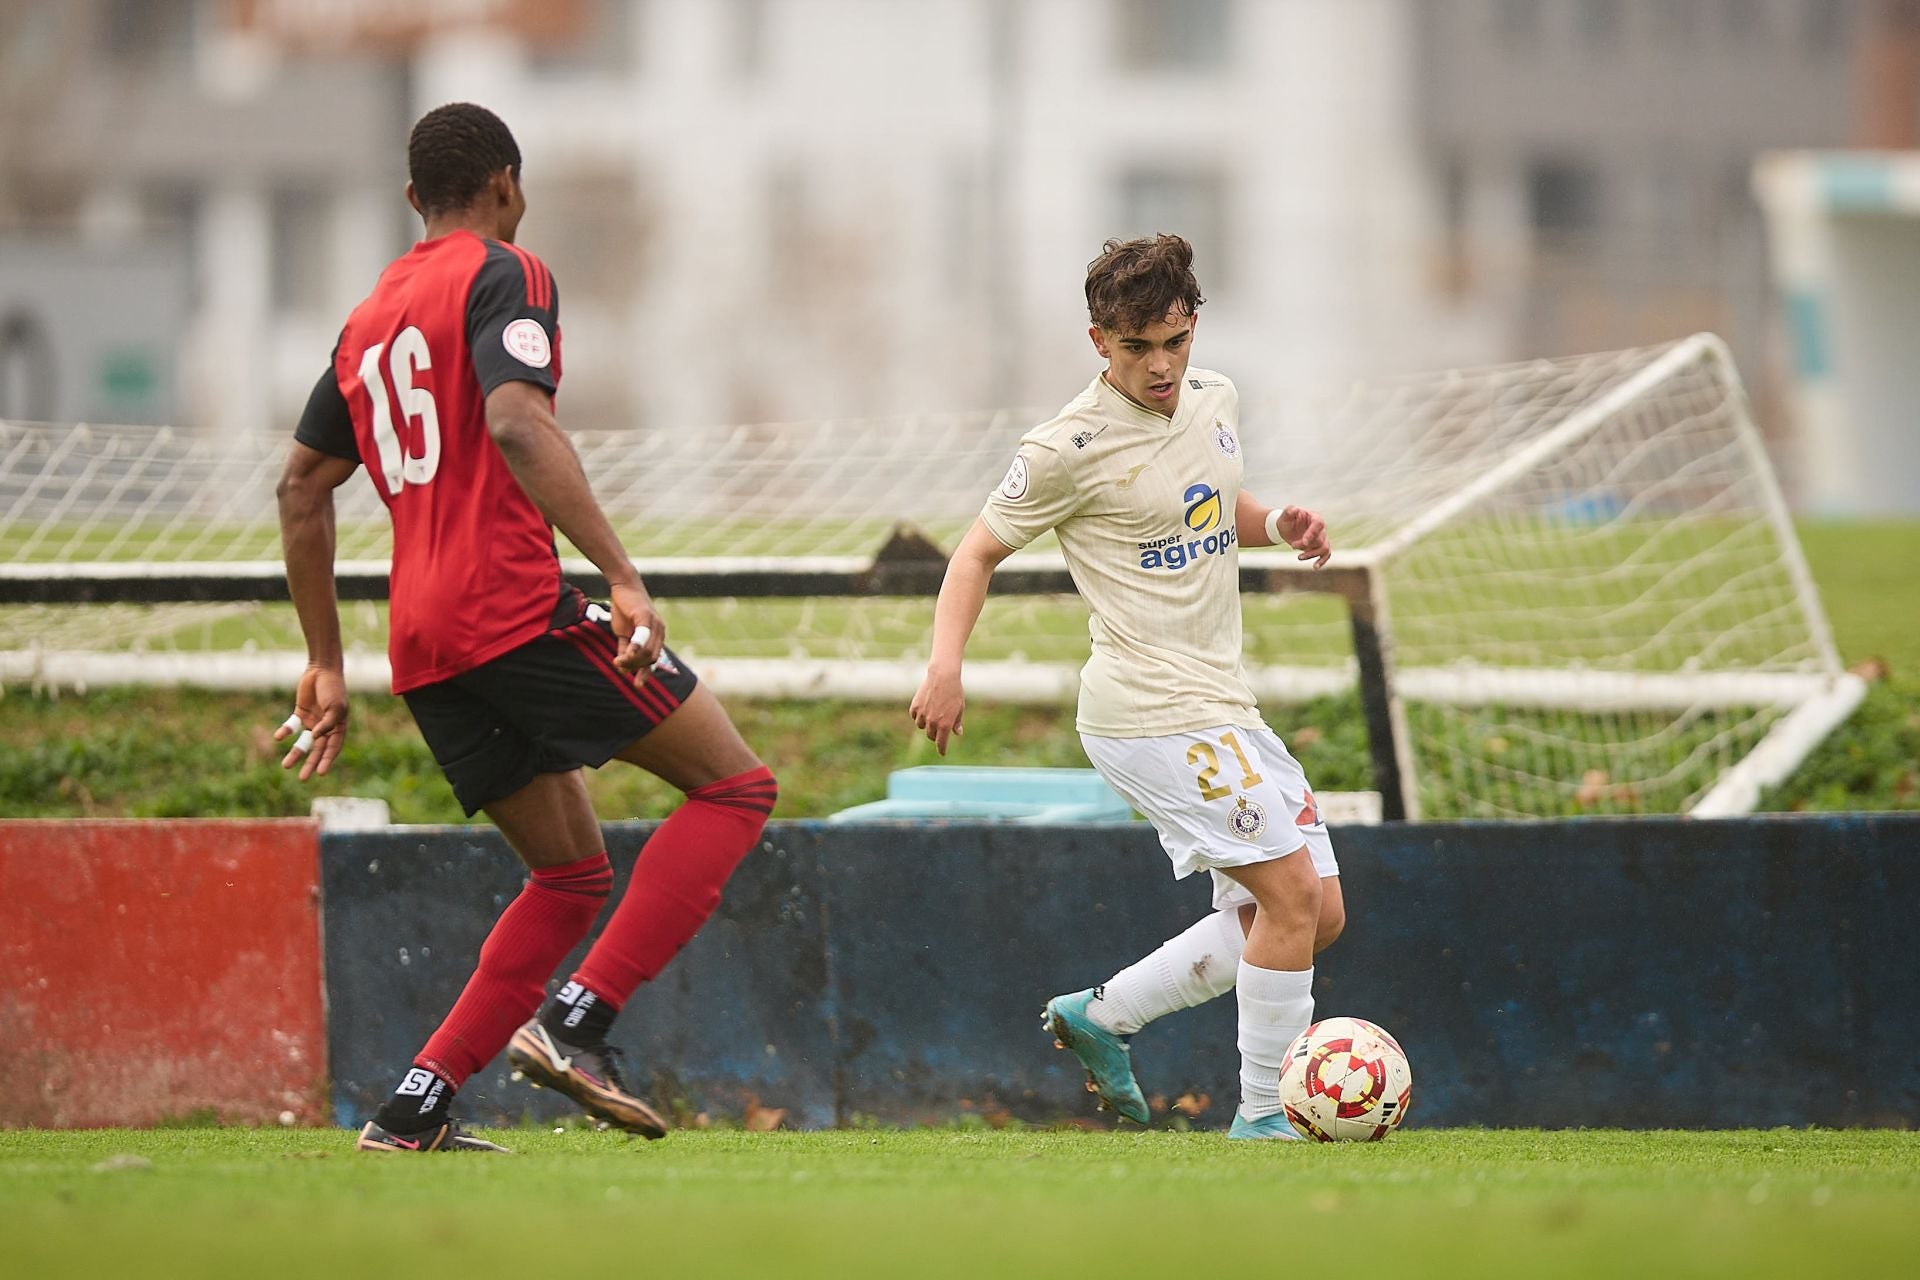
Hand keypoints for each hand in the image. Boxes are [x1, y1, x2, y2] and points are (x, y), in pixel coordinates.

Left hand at [276, 664, 347, 780]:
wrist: (322, 670)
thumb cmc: (333, 689)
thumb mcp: (335, 706)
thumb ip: (327, 723)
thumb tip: (316, 737)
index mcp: (338, 727)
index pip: (332, 748)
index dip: (327, 761)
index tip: (321, 774)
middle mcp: (325, 727)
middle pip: (317, 750)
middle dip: (310, 764)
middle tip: (302, 778)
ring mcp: (313, 721)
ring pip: (303, 742)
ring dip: (295, 754)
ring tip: (286, 766)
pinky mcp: (300, 714)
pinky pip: (292, 726)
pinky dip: (285, 732)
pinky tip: (279, 737)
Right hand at [610, 580, 664, 676]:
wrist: (623, 586)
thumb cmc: (625, 609)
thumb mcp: (624, 632)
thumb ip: (626, 648)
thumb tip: (622, 666)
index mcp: (657, 636)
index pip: (654, 660)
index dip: (645, 674)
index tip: (638, 686)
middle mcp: (659, 631)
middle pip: (650, 658)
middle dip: (634, 667)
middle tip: (618, 665)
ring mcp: (654, 624)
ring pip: (646, 651)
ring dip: (631, 660)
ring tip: (617, 661)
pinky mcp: (645, 616)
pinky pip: (642, 636)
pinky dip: (635, 647)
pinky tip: (626, 655)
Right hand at [910, 667, 965, 755]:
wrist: (943, 676)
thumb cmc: (954, 692)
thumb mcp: (959, 708)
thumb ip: (956, 723)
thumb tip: (957, 733)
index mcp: (945, 725)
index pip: (941, 744)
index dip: (942, 749)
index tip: (942, 752)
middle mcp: (932, 722)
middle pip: (931, 736)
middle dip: (935, 734)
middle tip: (939, 728)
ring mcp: (922, 714)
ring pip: (921, 726)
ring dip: (926, 724)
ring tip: (932, 714)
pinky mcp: (915, 707)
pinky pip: (914, 716)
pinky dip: (918, 715)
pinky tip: (924, 708)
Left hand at [1274, 505, 1330, 567]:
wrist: (1287, 529)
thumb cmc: (1286, 520)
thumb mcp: (1285, 515)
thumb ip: (1289, 511)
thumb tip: (1295, 510)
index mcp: (1315, 517)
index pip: (1318, 524)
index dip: (1312, 533)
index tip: (1304, 542)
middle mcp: (1321, 528)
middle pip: (1319, 539)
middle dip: (1306, 545)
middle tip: (1292, 546)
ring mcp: (1322, 538)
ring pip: (1324, 548)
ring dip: (1313, 554)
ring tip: (1299, 557)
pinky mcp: (1320, 547)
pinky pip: (1326, 554)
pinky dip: (1322, 561)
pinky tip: (1315, 567)